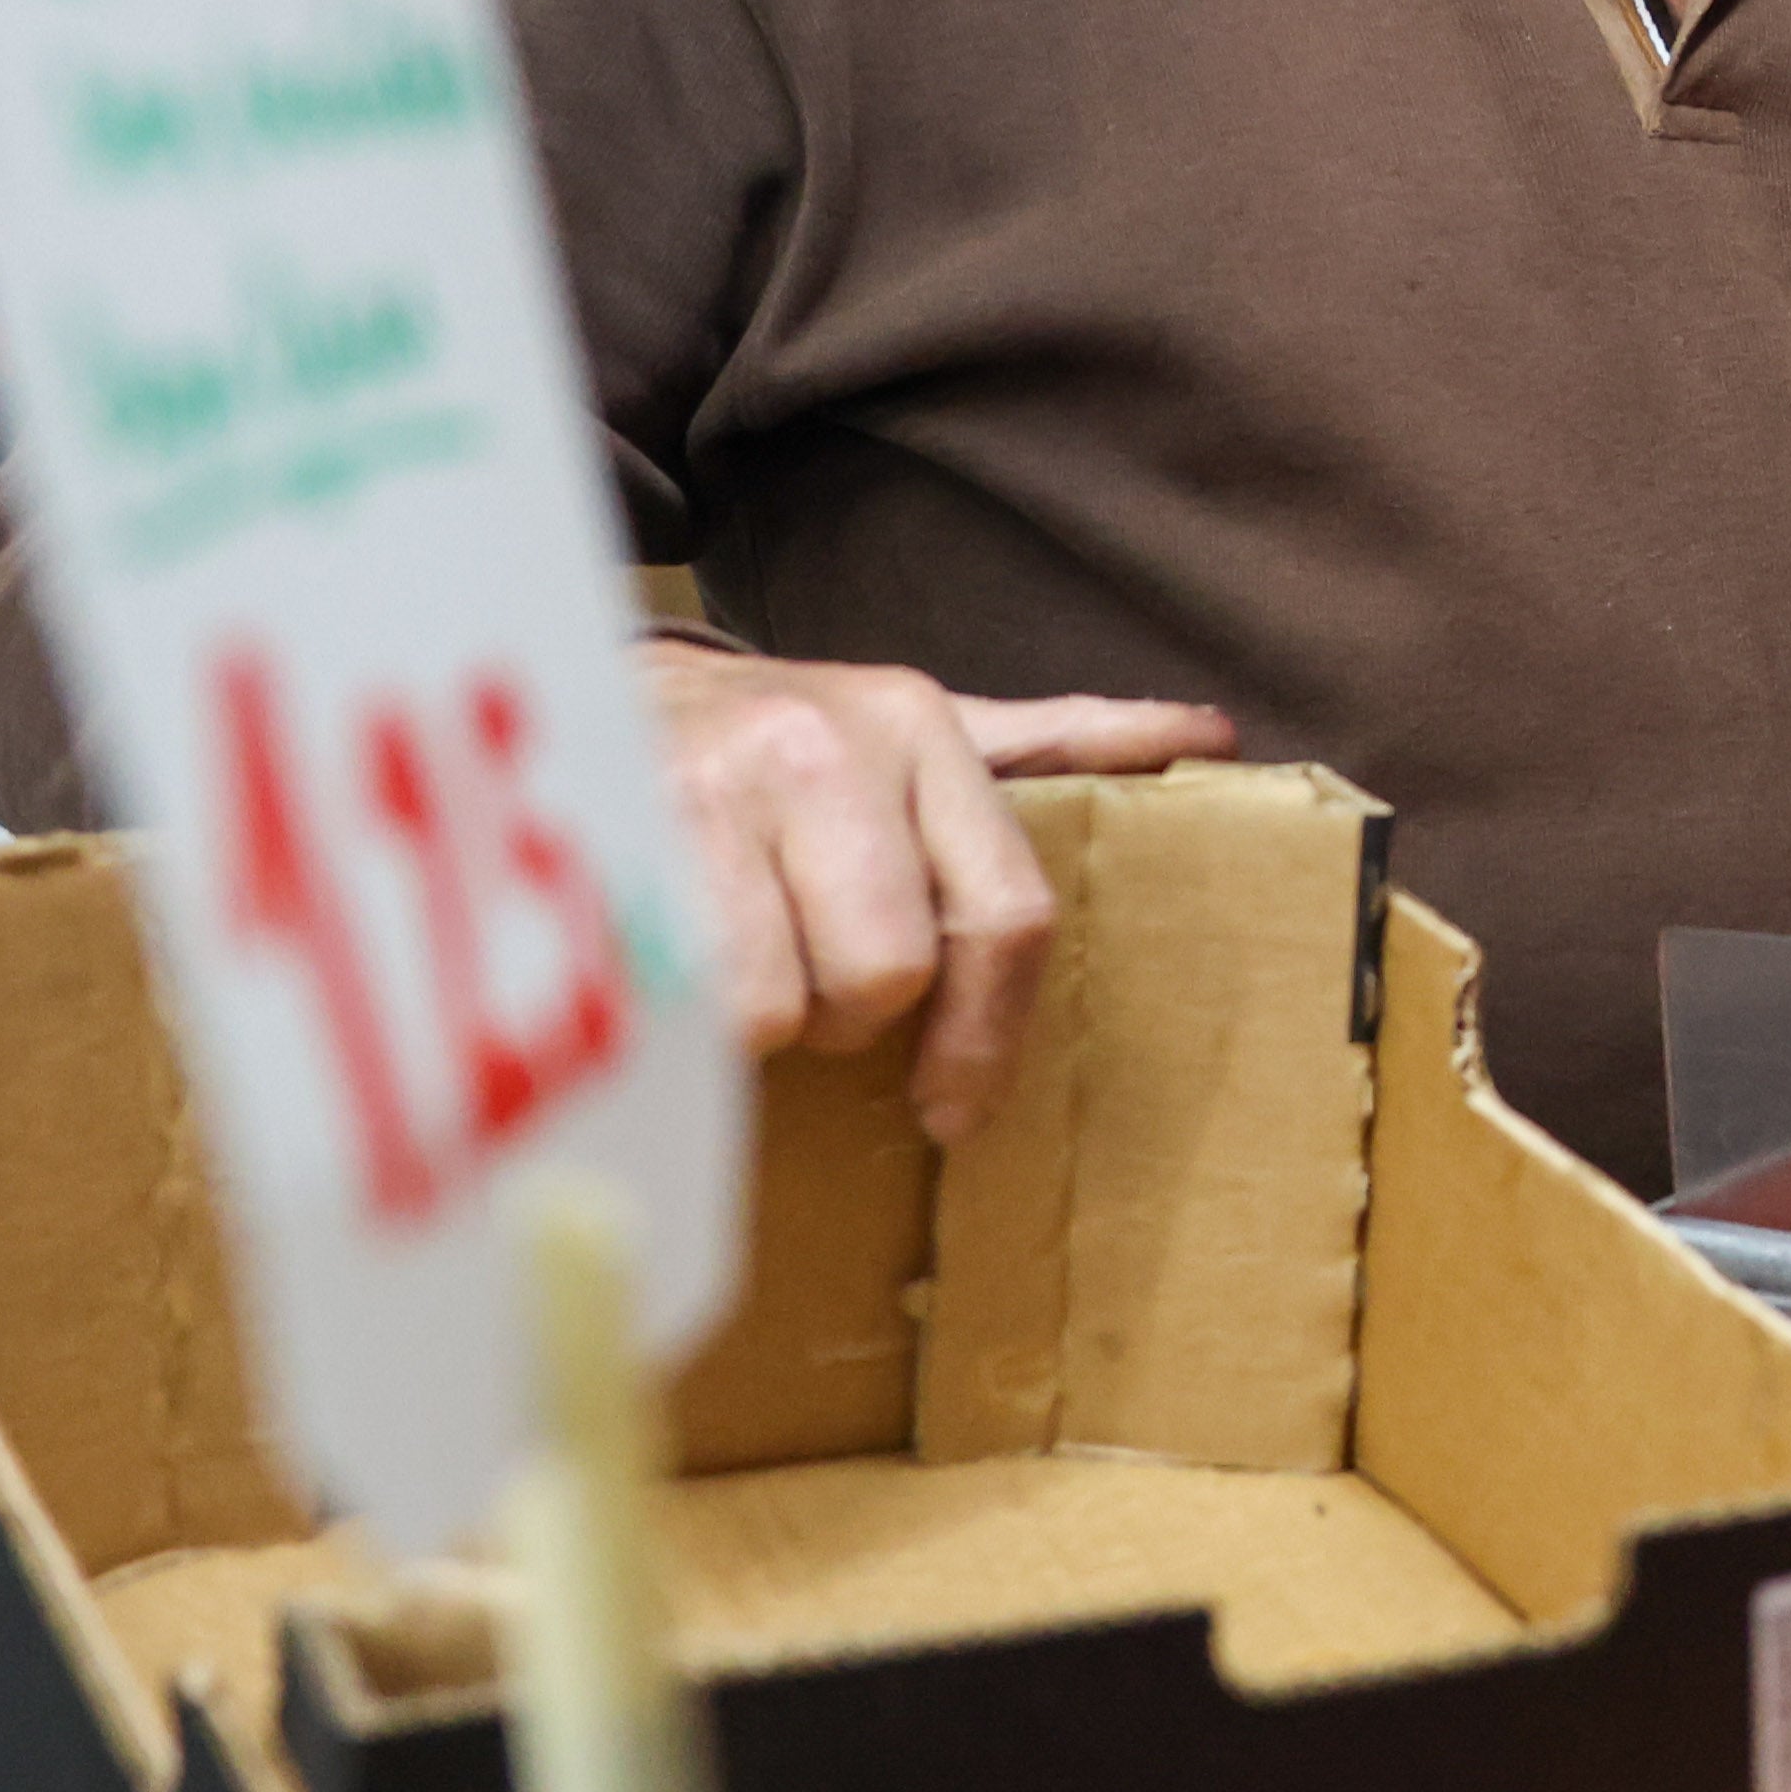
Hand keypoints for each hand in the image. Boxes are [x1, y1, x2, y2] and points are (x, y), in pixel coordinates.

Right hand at [639, 642, 1234, 1144]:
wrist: (583, 685)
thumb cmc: (770, 735)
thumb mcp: (912, 724)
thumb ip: (1053, 742)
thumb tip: (1207, 733)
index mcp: (917, 723)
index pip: (1005, 911)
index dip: (989, 1035)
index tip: (954, 1105)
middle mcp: (820, 749)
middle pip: (888, 973)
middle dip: (851, 1012)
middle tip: (811, 979)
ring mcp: (711, 792)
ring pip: (780, 1004)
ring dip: (758, 1020)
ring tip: (736, 961)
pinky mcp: (613, 849)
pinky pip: (681, 1005)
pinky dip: (678, 1020)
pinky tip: (671, 968)